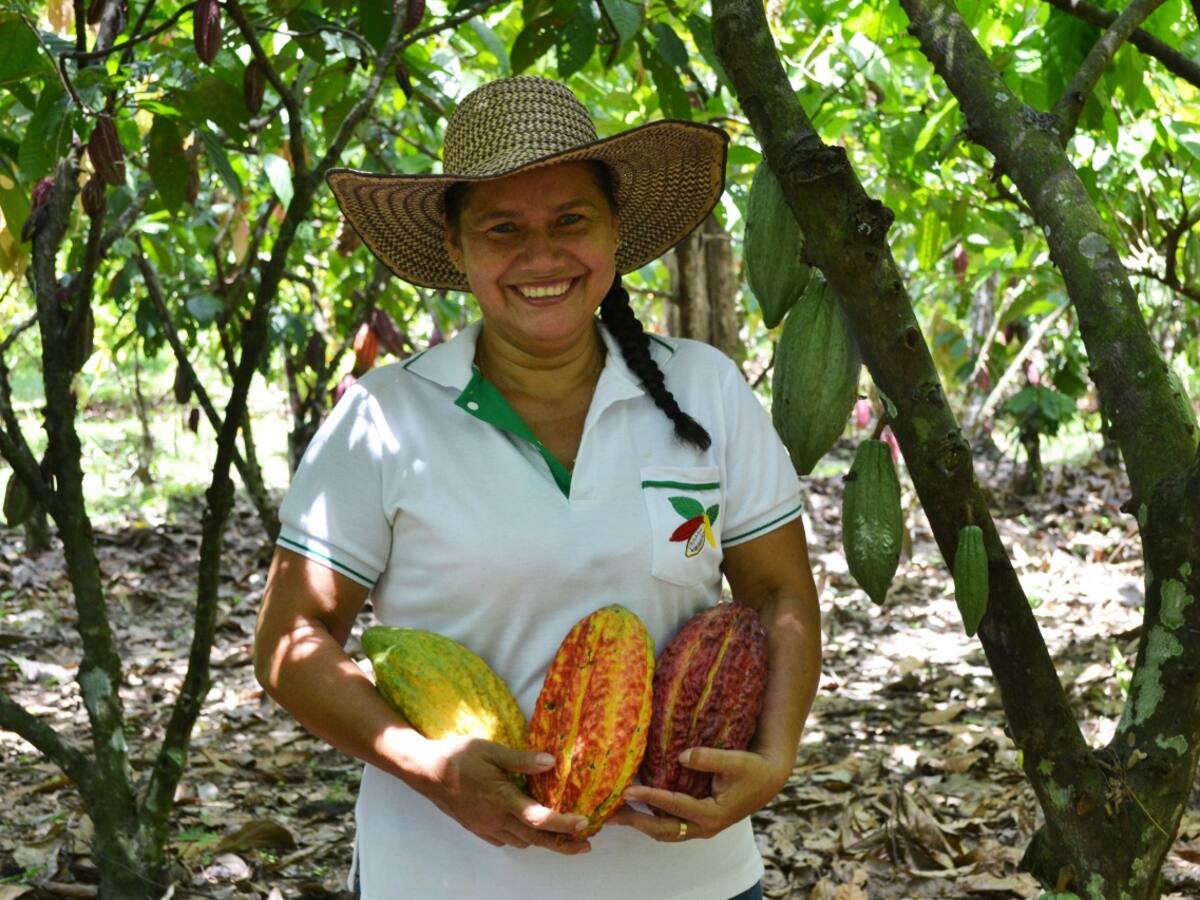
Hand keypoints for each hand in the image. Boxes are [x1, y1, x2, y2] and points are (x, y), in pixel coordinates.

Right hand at [404, 735, 590, 853]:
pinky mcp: (477, 828)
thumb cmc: (458, 756)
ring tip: (563, 836)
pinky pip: (505, 840)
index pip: (539, 818)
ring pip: (521, 841)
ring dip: (543, 841)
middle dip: (563, 843)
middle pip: (535, 838)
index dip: (564, 824)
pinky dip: (521, 838)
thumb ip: (522, 760)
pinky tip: (527, 829)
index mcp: (502, 799)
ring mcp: (486, 826)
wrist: (424, 771)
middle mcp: (496, 818)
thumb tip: (552, 762)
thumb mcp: (492, 750)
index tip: (584, 824)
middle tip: (586, 844)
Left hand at [610, 747, 788, 841]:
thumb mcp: (734, 761)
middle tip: (610, 814)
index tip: (628, 791)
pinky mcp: (698, 819)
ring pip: (665, 831)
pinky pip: (671, 824)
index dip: (651, 798)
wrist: (770, 778)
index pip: (675, 807)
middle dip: (636, 822)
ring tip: (616, 814)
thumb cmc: (753, 769)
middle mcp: (703, 827)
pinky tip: (638, 807)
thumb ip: (708, 758)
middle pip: (663, 830)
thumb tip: (681, 755)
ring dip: (641, 823)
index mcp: (712, 815)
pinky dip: (652, 818)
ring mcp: (700, 826)